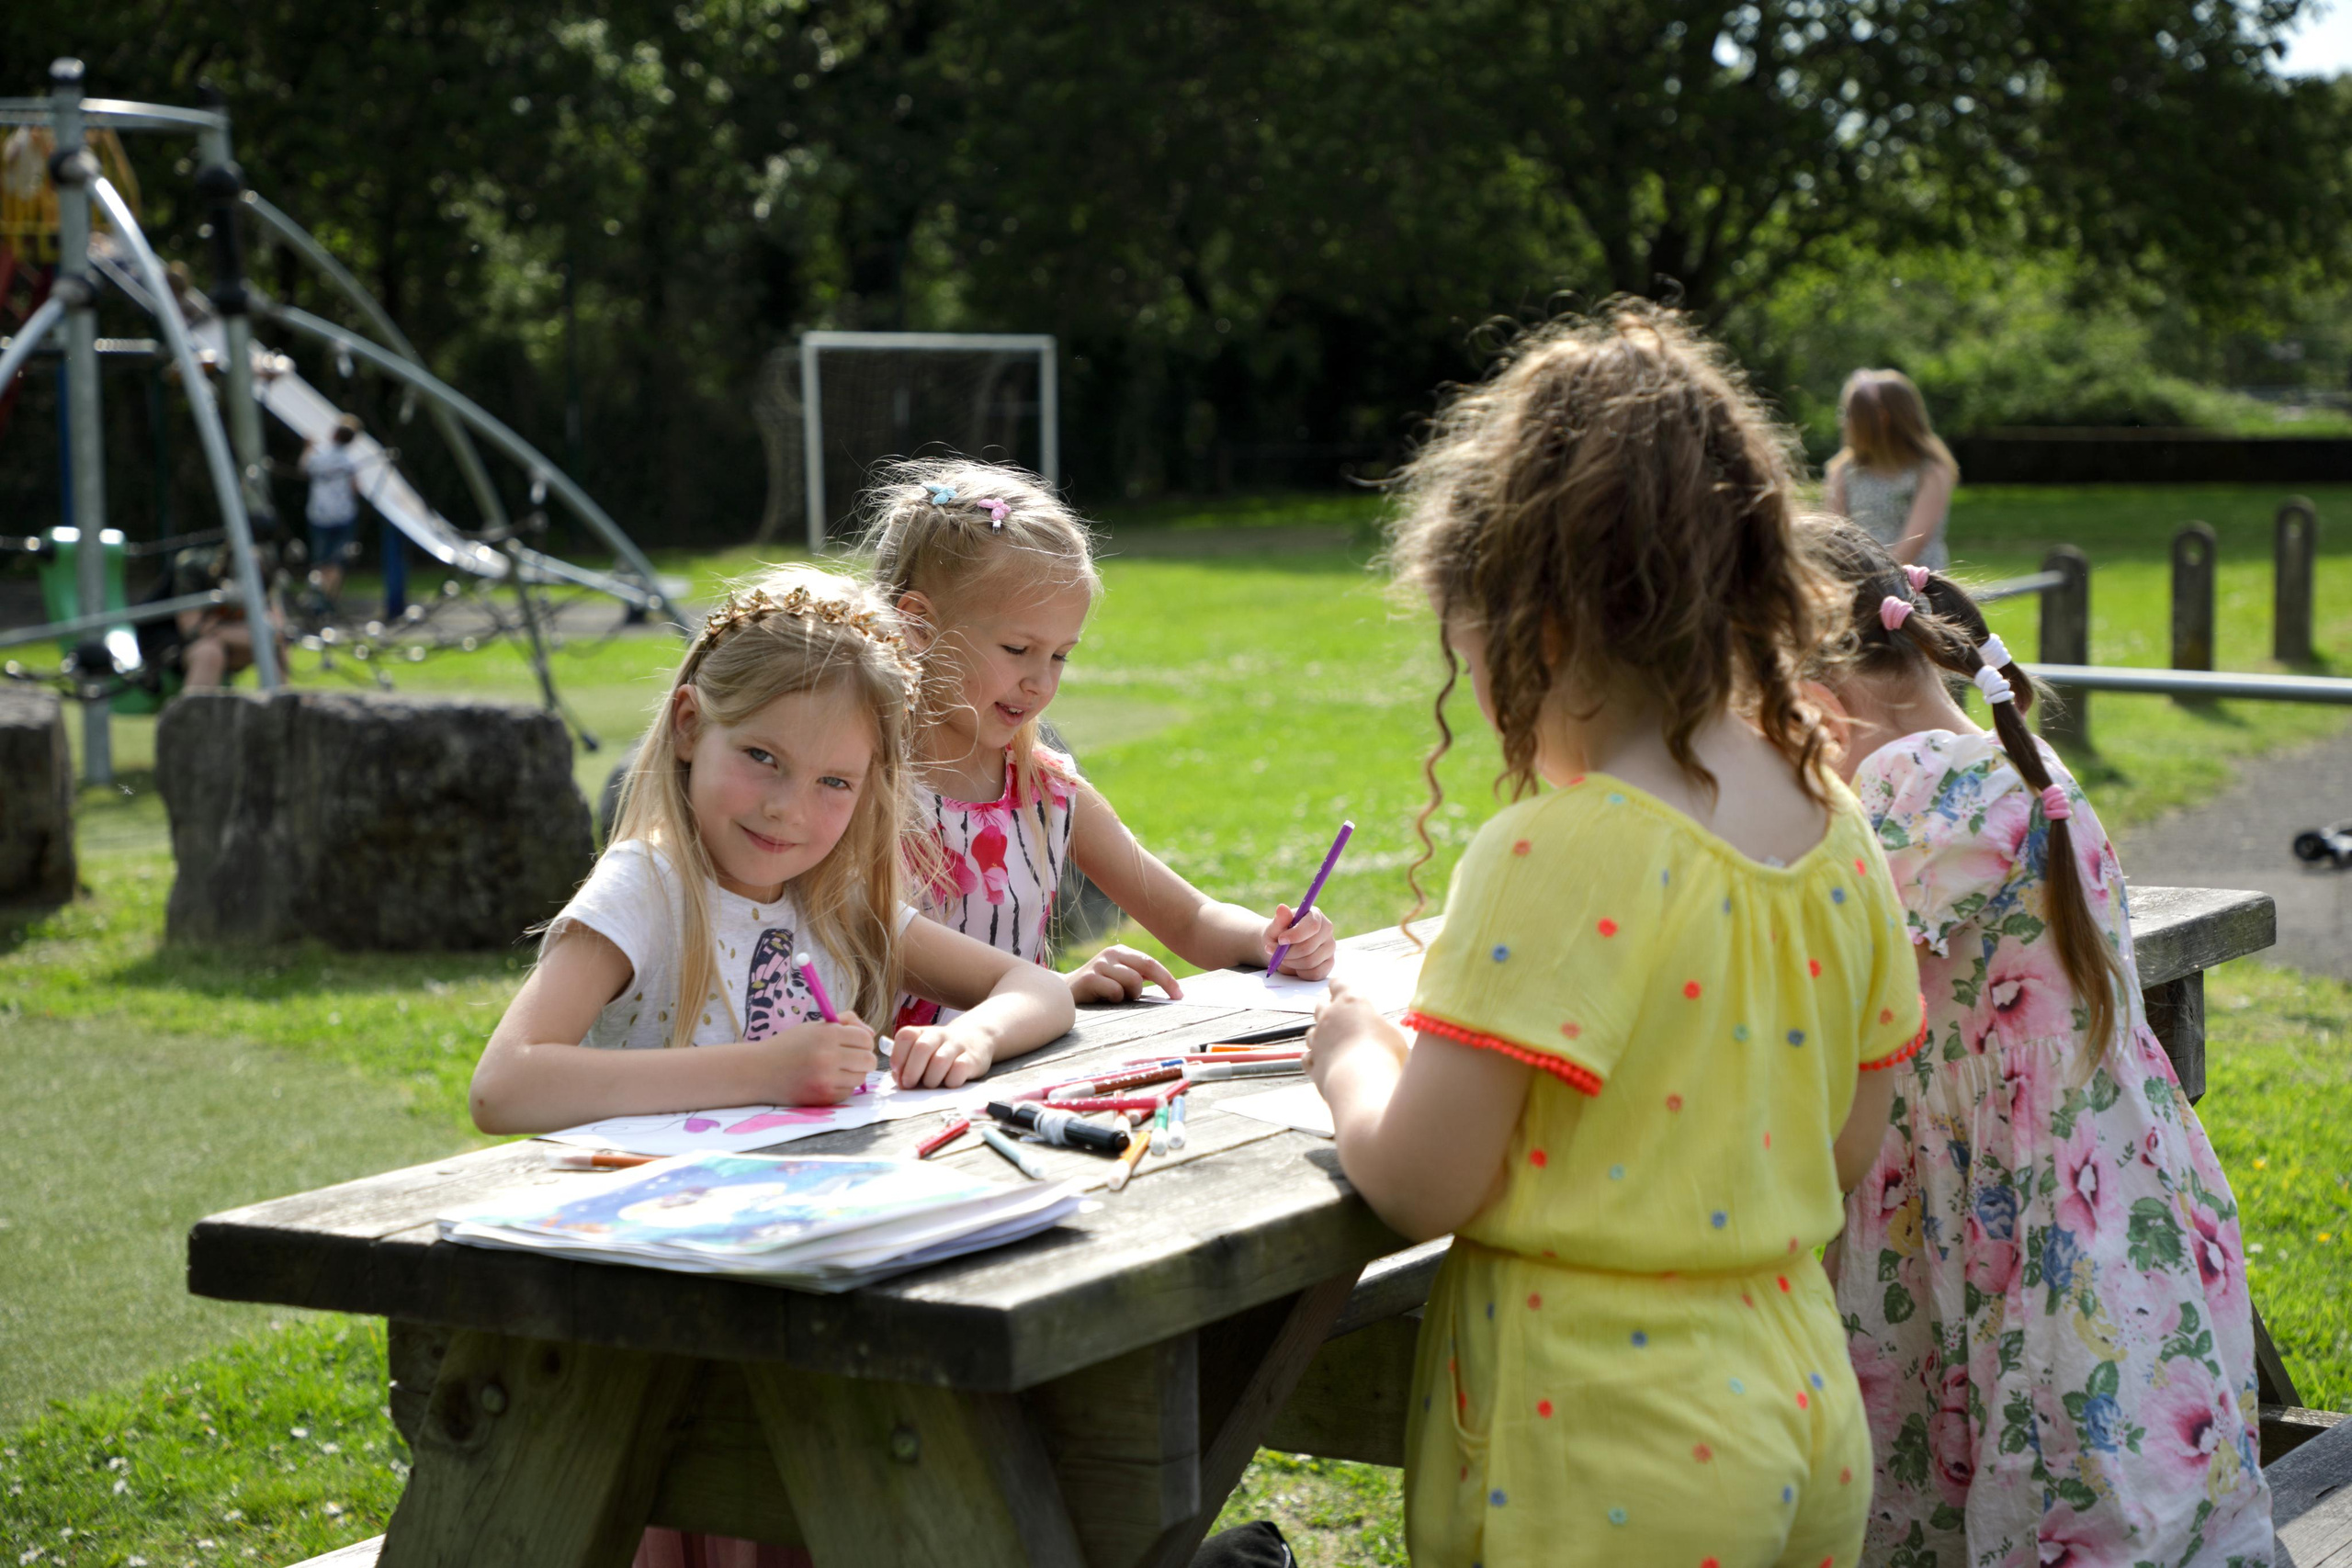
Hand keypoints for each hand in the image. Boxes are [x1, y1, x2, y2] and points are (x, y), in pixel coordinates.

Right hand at [760, 1017, 879, 1105]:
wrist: (759, 1071)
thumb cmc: (789, 1046)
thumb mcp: (815, 1027)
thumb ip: (846, 1023)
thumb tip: (872, 1035)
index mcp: (827, 1034)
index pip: (865, 1038)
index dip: (862, 1040)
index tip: (852, 1042)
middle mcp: (828, 1056)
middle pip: (869, 1060)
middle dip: (863, 1058)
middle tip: (849, 1057)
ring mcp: (826, 1079)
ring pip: (861, 1077)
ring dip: (853, 1073)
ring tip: (836, 1069)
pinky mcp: (823, 1097)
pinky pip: (848, 1092)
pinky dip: (842, 1087)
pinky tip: (826, 1080)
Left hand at [892, 1023, 992, 1088]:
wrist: (977, 1037)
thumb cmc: (942, 1051)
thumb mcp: (924, 1052)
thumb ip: (908, 1065)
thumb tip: (900, 1081)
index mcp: (923, 1032)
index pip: (906, 1035)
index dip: (898, 1056)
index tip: (898, 1072)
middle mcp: (939, 1035)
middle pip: (922, 1048)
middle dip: (912, 1071)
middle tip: (910, 1084)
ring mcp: (957, 1045)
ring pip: (939, 1061)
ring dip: (931, 1079)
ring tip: (931, 1085)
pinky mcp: (972, 1059)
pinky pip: (958, 1071)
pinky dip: (950, 1081)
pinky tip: (949, 1083)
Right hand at [1068, 944, 1181, 1004]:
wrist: (1062, 993)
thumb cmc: (1097, 990)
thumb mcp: (1118, 979)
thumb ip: (1137, 978)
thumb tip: (1169, 990)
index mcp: (1120, 953)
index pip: (1151, 962)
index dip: (1168, 978)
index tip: (1180, 994)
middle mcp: (1111, 954)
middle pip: (1148, 966)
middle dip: (1165, 982)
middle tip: (1174, 998)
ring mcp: (1100, 965)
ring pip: (1133, 982)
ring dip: (1131, 995)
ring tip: (1117, 998)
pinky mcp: (1090, 978)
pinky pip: (1116, 992)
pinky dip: (1115, 1000)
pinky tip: (1104, 1000)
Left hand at [1263, 903, 1336, 978]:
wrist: (1280, 948)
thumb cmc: (1278, 935)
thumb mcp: (1274, 927)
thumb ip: (1279, 920)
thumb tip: (1281, 908)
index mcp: (1315, 915)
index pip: (1312, 925)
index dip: (1296, 935)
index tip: (1280, 940)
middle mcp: (1327, 930)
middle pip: (1309, 947)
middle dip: (1288, 953)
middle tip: (1276, 953)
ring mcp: (1330, 947)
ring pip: (1311, 962)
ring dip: (1292, 963)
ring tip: (1284, 958)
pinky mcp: (1330, 962)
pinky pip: (1316, 973)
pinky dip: (1301, 972)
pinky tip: (1295, 965)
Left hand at [1304, 978, 1402, 1093]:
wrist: (1361, 1083)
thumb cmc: (1384, 1055)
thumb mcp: (1393, 1035)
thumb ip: (1380, 1028)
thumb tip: (1379, 1032)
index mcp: (1351, 1001)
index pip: (1339, 984)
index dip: (1340, 987)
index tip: (1343, 990)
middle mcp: (1329, 1016)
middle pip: (1321, 1005)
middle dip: (1329, 1010)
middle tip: (1343, 1020)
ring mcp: (1317, 1039)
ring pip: (1311, 1031)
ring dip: (1321, 1036)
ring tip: (1336, 1045)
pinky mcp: (1312, 1062)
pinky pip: (1308, 1057)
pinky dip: (1315, 1059)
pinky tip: (1325, 1064)